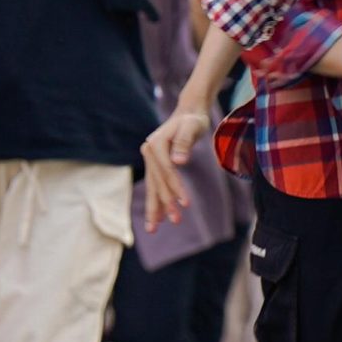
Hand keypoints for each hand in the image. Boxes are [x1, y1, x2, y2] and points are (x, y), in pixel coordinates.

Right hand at [140, 105, 212, 228]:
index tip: (186, 203)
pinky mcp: (155, 164)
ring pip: (153, 187)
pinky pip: (156, 185)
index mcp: (155, 144)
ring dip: (156, 208)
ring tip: (155, 229)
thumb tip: (178, 161)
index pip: (166, 171)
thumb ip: (184, 142)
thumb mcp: (192, 127)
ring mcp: (150, 159)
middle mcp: (148, 151)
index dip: (175, 187)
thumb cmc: (193, 120)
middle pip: (157, 181)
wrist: (188, 112)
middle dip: (165, 203)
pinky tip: (159, 217)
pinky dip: (157, 201)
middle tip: (176, 221)